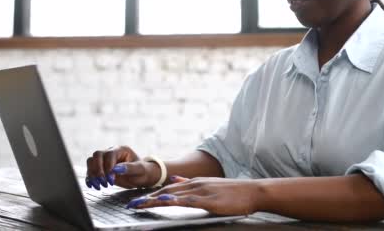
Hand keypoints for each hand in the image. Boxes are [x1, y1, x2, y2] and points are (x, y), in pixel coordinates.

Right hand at [85, 145, 160, 189]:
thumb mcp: (139, 170)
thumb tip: (116, 169)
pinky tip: (92, 185)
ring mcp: (104, 160)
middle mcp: (111, 152)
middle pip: (97, 155)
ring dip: (92, 174)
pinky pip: (90, 170)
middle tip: (104, 183)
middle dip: (98, 170)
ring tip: (99, 186)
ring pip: (91, 161)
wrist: (141, 176)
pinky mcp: (101, 168)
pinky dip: (89, 178)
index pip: (109, 154)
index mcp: (121, 150)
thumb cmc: (142, 171)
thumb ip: (129, 168)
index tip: (111, 180)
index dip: (108, 167)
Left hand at [126, 177, 260, 215]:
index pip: (167, 188)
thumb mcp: (209, 186)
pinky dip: (173, 200)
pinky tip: (163, 201)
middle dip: (146, 198)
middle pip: (165, 191)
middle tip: (130, 205)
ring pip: (172, 195)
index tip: (136, 200)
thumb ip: (189, 183)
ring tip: (138, 205)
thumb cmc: (233, 192)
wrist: (253, 191)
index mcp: (194, 182)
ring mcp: (201, 191)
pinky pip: (187, 200)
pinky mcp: (208, 200)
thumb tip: (174, 179)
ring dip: (153, 199)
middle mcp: (194, 184)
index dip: (150, 194)